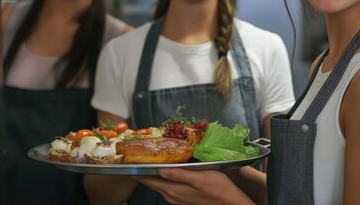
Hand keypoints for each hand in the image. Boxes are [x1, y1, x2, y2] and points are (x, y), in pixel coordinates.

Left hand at [134, 168, 254, 204]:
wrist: (231, 203)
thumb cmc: (218, 188)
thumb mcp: (200, 178)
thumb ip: (179, 174)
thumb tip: (160, 169)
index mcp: (174, 190)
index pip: (149, 180)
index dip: (138, 171)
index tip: (128, 161)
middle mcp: (172, 196)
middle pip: (152, 183)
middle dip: (142, 172)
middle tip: (134, 158)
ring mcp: (177, 199)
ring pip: (159, 185)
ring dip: (152, 175)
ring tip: (146, 161)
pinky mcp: (183, 198)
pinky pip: (167, 187)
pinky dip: (161, 179)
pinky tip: (164, 171)